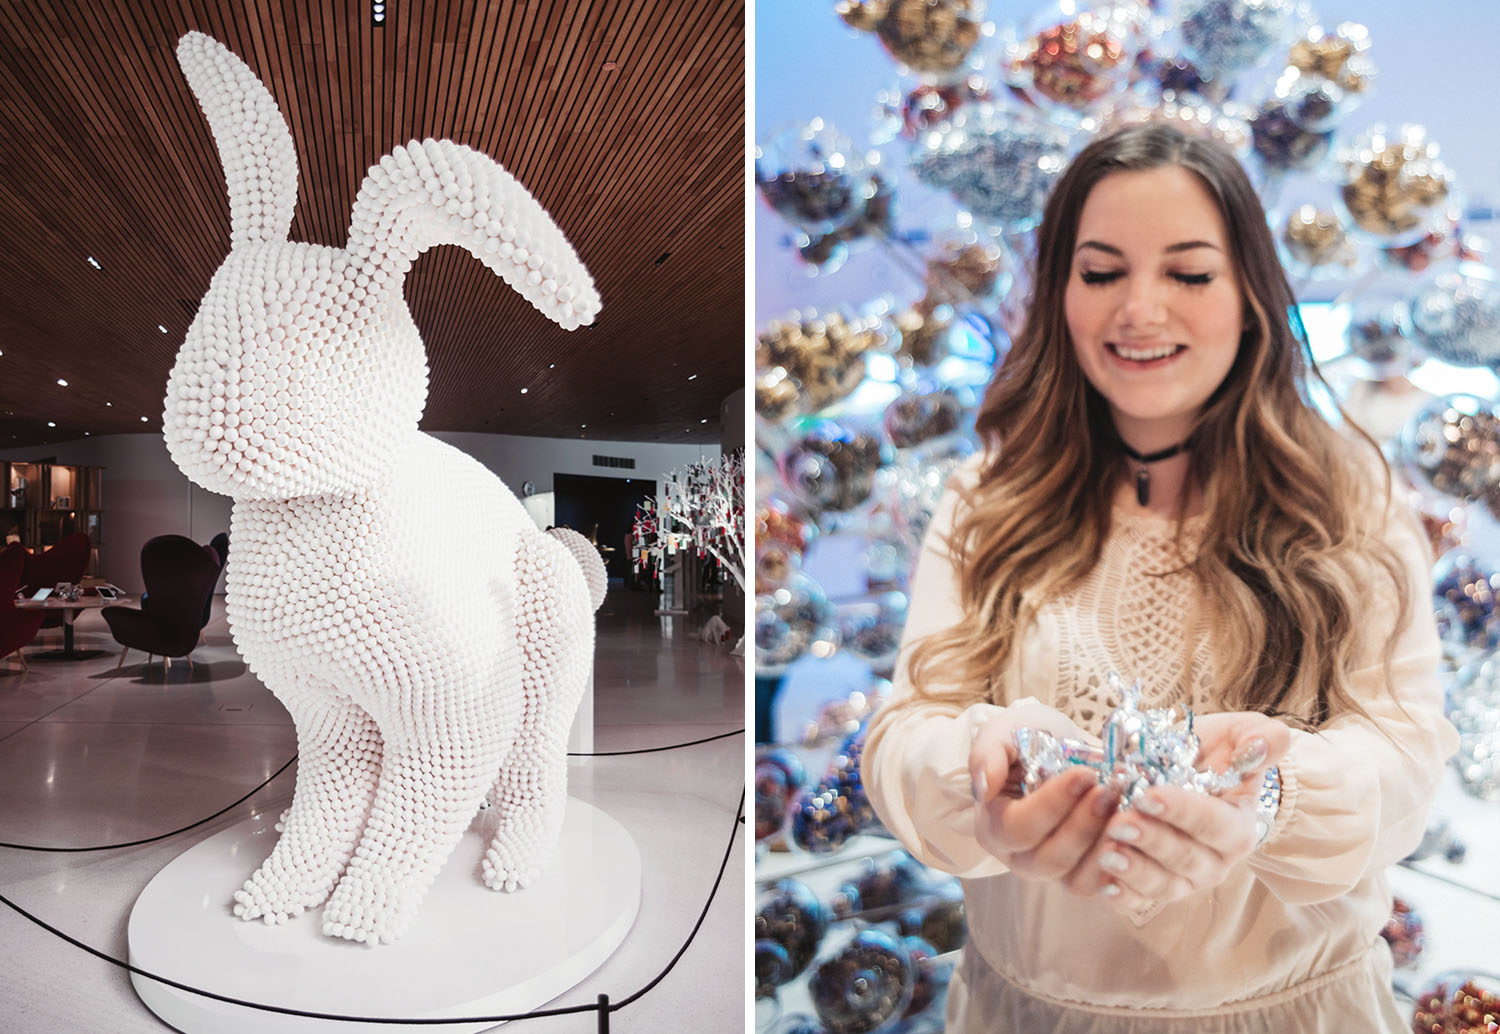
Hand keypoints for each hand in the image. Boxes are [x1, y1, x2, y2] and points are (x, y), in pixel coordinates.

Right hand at [969, 701, 1118, 893]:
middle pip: (1050, 859)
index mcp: (994, 827)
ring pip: (1078, 879)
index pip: (1018, 828)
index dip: (1052, 805)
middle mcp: (1020, 858)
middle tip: (1112, 789)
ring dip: (1107, 845)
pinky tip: (1138, 833)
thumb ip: (987, 754)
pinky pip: (1103, 884)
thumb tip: (984, 785)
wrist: (1058, 748)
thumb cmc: (1026, 741)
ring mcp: (1054, 871)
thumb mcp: (1003, 734)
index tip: (1083, 774)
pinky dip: (1123, 864)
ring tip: (1129, 810)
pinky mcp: (1084, 874)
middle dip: (1085, 824)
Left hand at [1093, 711, 1290, 908]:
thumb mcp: (1239, 735)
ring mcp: (1184, 878)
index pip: (1214, 824)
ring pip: (1163, 884)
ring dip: (1134, 871)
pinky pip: (1141, 900)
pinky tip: (1104, 885)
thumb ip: (1260, 738)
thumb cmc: (1213, 754)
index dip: (1183, 812)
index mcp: (1237, 826)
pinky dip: (1124, 896)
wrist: (1185, 769)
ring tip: (1107, 853)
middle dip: (1151, 841)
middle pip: (1185, 858)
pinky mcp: (1154, 887)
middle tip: (1119, 823)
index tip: (1148, 796)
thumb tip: (1262, 744)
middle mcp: (1214, 859)